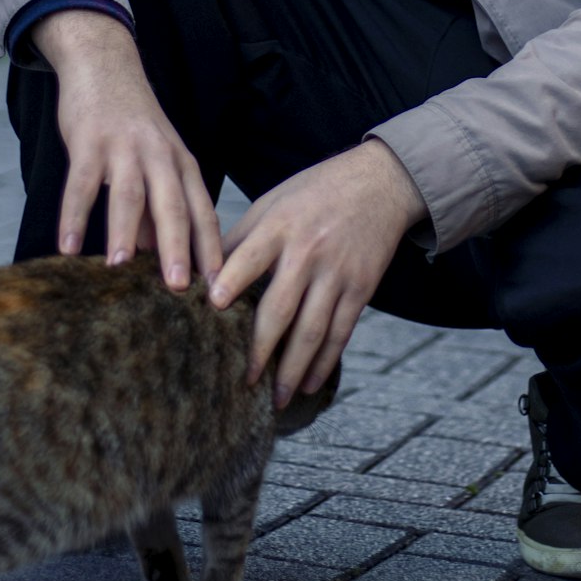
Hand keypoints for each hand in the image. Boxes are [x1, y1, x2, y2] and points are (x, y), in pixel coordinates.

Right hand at [34, 10, 222, 287]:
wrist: (106, 65)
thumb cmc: (133, 128)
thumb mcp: (156, 164)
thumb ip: (158, 211)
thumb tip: (158, 261)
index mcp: (183, 165)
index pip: (203, 212)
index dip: (212, 250)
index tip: (220, 287)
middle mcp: (160, 156)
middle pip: (174, 205)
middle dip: (179, 247)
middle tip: (179, 288)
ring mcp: (125, 147)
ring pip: (129, 193)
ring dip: (123, 231)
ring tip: (120, 267)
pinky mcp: (90, 141)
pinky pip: (81, 183)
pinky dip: (74, 215)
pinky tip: (66, 248)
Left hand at [210, 140, 426, 407]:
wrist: (380, 182)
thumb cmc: (316, 191)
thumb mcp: (274, 201)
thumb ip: (241, 237)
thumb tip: (201, 273)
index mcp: (280, 226)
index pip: (249, 258)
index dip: (230, 282)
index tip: (210, 310)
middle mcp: (308, 251)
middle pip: (279, 309)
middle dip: (258, 350)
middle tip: (239, 382)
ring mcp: (337, 272)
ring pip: (311, 330)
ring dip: (292, 369)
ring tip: (276, 398)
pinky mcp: (361, 287)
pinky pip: (340, 332)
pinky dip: (324, 362)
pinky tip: (309, 383)